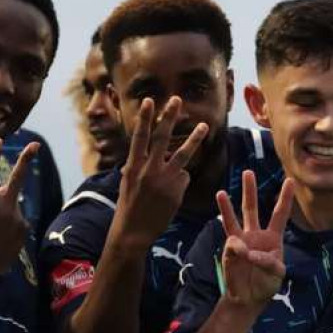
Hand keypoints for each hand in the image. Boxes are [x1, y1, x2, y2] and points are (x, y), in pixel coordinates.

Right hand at [0, 138, 38, 274]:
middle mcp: (6, 209)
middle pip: (17, 179)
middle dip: (26, 160)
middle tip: (35, 145)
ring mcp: (18, 218)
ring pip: (12, 204)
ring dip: (4, 211)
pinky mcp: (25, 227)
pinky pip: (16, 217)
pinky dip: (9, 223)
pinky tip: (2, 237)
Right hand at [113, 97, 207, 248]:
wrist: (133, 233)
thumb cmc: (128, 206)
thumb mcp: (127, 182)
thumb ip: (136, 166)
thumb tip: (142, 154)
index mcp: (133, 166)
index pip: (139, 137)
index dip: (145, 118)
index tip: (150, 101)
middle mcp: (148, 170)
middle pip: (162, 138)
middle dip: (169, 117)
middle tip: (176, 99)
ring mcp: (164, 181)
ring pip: (183, 155)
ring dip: (194, 139)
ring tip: (205, 125)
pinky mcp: (176, 191)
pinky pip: (183, 178)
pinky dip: (179, 182)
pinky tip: (171, 194)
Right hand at [218, 171, 293, 311]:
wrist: (248, 299)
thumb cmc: (266, 285)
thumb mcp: (276, 274)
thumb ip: (266, 261)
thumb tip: (245, 249)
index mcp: (273, 238)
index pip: (280, 214)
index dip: (285, 198)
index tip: (290, 180)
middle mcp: (256, 235)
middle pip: (251, 208)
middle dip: (249, 190)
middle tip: (247, 172)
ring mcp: (241, 241)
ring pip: (234, 219)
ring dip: (227, 206)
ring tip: (221, 193)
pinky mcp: (230, 251)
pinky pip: (231, 243)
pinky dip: (236, 247)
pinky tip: (241, 254)